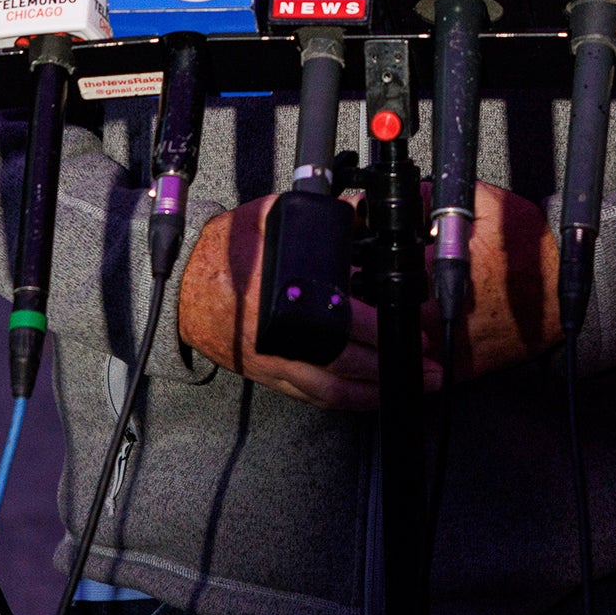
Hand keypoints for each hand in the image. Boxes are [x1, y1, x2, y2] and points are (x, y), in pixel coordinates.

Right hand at [178, 181, 557, 410]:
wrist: (183, 287)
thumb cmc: (228, 252)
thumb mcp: (273, 221)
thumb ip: (319, 220)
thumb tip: (362, 213)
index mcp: (287, 296)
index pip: (346, 323)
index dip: (384, 332)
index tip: (414, 332)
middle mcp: (283, 336)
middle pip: (348, 365)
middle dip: (393, 369)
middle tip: (432, 367)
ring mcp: (277, 362)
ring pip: (334, 391)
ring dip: (377, 392)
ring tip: (413, 387)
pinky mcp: (271, 376)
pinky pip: (315, 397)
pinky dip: (347, 401)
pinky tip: (371, 396)